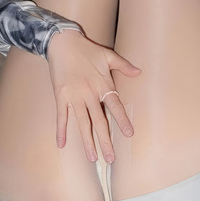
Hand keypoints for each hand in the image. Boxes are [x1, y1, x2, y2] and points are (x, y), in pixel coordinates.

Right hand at [46, 28, 140, 163]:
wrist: (62, 42)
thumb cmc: (87, 49)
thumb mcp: (108, 55)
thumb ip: (124, 66)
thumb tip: (139, 72)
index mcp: (103, 84)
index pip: (115, 105)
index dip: (122, 120)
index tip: (129, 134)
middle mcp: (89, 93)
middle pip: (99, 121)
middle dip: (105, 141)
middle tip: (111, 158)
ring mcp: (74, 96)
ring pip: (82, 123)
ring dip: (87, 141)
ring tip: (92, 158)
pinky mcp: (60, 96)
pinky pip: (61, 116)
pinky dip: (61, 130)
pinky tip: (61, 144)